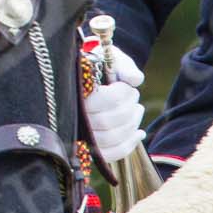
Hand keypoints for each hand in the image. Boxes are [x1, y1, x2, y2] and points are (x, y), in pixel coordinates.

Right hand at [83, 47, 147, 164]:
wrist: (88, 74)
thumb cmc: (100, 65)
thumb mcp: (111, 59)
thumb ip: (123, 67)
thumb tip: (135, 80)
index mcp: (75, 91)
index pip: (105, 100)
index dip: (122, 94)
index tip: (127, 85)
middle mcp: (73, 115)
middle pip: (108, 121)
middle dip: (128, 108)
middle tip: (134, 95)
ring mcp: (80, 134)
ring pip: (110, 138)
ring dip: (131, 124)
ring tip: (137, 109)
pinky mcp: (90, 148)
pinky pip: (109, 154)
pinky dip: (128, 145)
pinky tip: (139, 133)